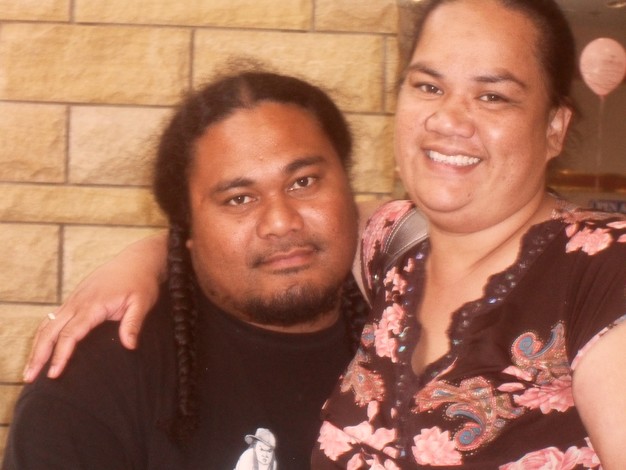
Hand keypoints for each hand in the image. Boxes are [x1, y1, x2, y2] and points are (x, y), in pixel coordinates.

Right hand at [23, 233, 166, 381]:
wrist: (138, 260)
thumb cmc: (141, 282)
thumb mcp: (142, 303)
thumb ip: (133, 324)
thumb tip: (129, 346)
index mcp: (93, 304)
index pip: (71, 333)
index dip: (61, 354)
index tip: (54, 374)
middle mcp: (78, 302)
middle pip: (50, 331)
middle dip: (38, 355)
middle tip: (29, 378)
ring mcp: (74, 299)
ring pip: (47, 324)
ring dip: (36, 346)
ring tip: (30, 370)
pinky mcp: (76, 299)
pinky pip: (53, 318)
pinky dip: (43, 334)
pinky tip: (40, 349)